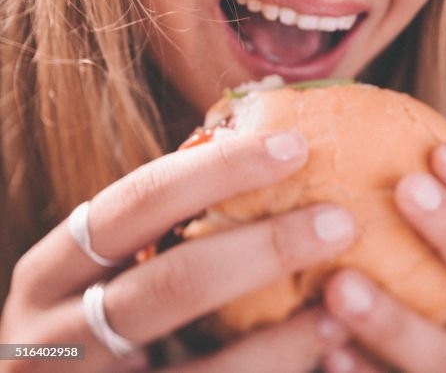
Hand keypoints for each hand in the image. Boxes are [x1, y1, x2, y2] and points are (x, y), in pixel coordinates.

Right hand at [0, 132, 351, 371]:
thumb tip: (283, 154)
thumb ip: (167, 227)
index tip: (295, 146)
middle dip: (265, 248)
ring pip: (200, 368)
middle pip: (170, 283)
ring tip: (343, 300)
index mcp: (51, 271)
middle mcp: (53, 335)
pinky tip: (323, 341)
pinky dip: (273, 367)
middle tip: (339, 221)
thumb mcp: (108, 271)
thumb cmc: (101, 322)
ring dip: (282, 335)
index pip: (136, 202)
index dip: (217, 169)